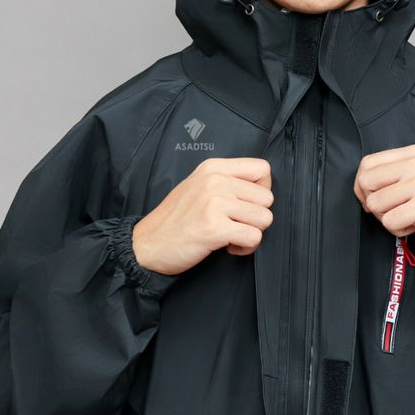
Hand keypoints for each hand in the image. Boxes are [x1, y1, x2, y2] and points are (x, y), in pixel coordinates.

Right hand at [132, 157, 273, 274]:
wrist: (147, 244)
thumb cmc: (177, 218)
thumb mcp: (200, 185)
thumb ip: (228, 180)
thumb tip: (263, 188)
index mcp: (213, 167)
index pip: (263, 169)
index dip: (263, 189)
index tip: (248, 204)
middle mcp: (215, 181)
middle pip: (267, 197)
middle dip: (257, 216)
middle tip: (237, 224)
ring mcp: (214, 203)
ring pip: (264, 218)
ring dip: (253, 233)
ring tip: (233, 235)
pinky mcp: (214, 228)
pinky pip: (253, 237)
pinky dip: (246, 248)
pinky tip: (229, 247)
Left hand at [353, 144, 414, 265]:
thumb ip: (393, 174)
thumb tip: (360, 184)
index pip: (367, 163)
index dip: (363, 186)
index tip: (375, 199)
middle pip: (365, 181)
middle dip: (373, 203)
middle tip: (394, 211)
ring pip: (375, 204)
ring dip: (388, 219)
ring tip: (411, 218)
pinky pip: (389, 222)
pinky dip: (399, 231)